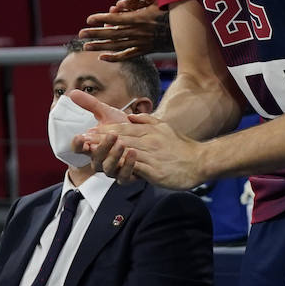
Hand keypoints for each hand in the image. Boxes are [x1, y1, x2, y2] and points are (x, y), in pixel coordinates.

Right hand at [68, 90, 137, 181]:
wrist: (145, 136)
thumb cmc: (122, 126)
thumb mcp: (106, 114)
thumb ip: (90, 104)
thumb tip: (72, 92)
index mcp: (91, 147)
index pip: (79, 149)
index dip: (78, 144)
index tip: (80, 136)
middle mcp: (100, 161)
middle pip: (95, 159)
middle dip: (102, 147)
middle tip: (112, 134)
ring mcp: (112, 170)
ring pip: (108, 168)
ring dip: (114, 156)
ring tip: (123, 143)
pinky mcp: (126, 176)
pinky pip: (124, 176)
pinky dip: (128, 165)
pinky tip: (133, 153)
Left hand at [79, 0, 170, 60]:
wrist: (191, 31)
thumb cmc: (176, 10)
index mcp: (142, 18)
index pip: (118, 19)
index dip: (103, 19)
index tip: (89, 19)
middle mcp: (140, 32)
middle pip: (114, 34)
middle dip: (96, 34)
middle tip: (81, 34)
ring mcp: (143, 42)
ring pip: (118, 46)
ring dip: (101, 46)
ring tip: (85, 47)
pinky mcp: (146, 49)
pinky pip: (128, 55)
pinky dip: (115, 57)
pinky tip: (103, 57)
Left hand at [80, 115, 205, 189]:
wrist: (200, 161)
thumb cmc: (182, 147)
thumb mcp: (165, 128)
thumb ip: (147, 121)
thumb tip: (132, 115)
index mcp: (150, 131)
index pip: (124, 128)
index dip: (105, 130)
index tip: (89, 131)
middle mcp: (150, 140)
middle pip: (121, 138)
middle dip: (100, 139)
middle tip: (83, 139)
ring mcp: (152, 155)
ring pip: (125, 150)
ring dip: (106, 150)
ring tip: (91, 151)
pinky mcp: (155, 170)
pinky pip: (135, 166)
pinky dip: (121, 164)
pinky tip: (110, 165)